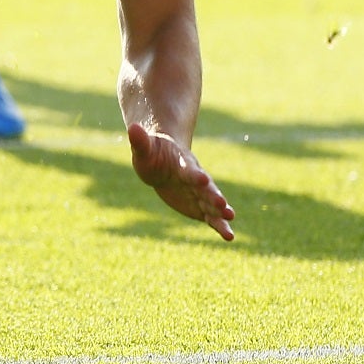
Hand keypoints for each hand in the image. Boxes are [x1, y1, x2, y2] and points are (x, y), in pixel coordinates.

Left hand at [129, 121, 234, 240]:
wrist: (162, 165)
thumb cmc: (153, 155)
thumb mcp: (144, 149)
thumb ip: (140, 141)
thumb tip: (132, 127)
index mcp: (183, 163)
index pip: (189, 169)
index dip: (194, 174)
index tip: (203, 178)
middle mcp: (196, 179)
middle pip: (206, 188)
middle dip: (213, 195)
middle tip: (223, 204)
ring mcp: (200, 193)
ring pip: (213, 204)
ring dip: (221, 211)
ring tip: (231, 217)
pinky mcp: (201, 208)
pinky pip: (212, 218)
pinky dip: (220, 226)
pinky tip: (230, 237)